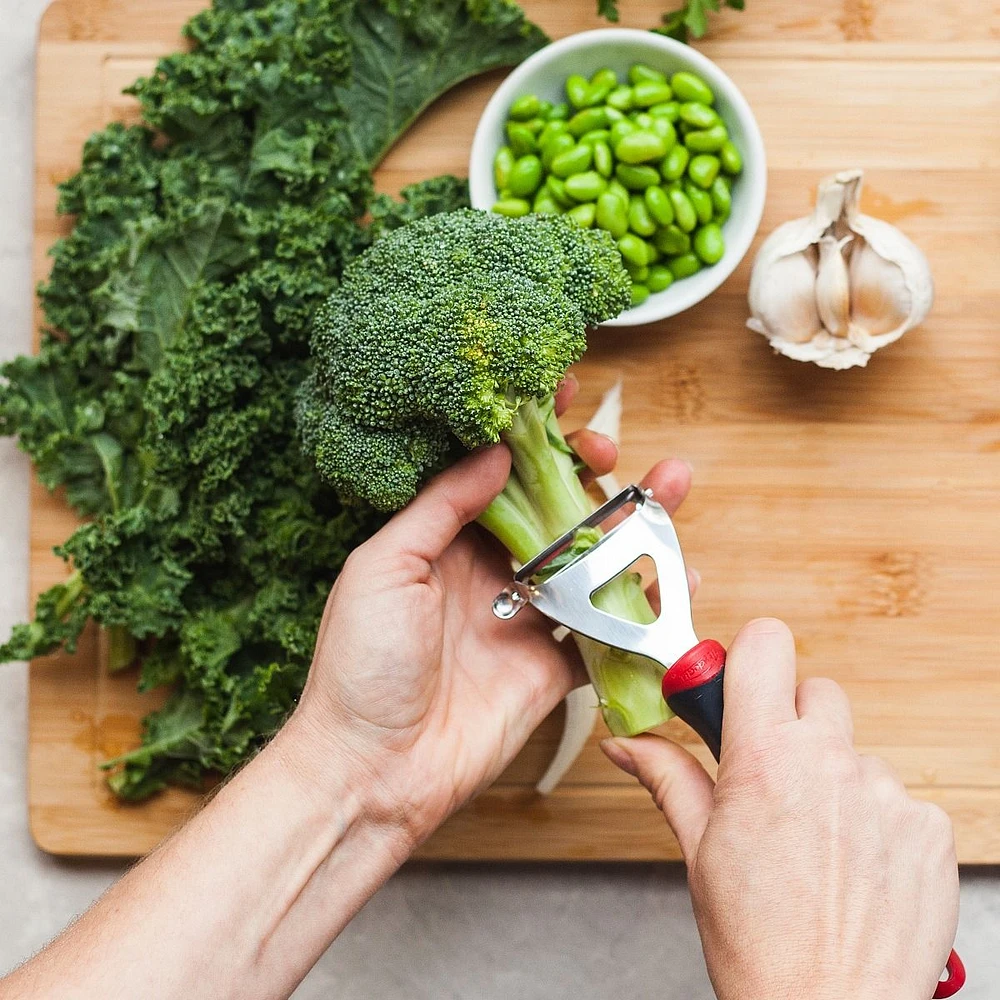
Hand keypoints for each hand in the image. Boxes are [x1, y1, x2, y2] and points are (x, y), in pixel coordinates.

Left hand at [291, 379, 693, 846]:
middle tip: (611, 448)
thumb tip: (497, 450)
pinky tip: (677, 575)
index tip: (557, 396)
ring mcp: (526, 618)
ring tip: (673, 486)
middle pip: (553, 508)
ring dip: (632, 523)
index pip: (495, 472)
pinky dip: (644, 606)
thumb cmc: (360, 665)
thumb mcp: (385, 566)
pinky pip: (607, 629)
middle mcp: (490, 572)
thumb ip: (442, 506)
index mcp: (443, 541)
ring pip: (590, 560)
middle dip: (588, 471)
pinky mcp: (553, 666)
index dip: (527, 434)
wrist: (375, 770)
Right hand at [602, 619, 958, 999]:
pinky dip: (875, 819)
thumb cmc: (760, 945)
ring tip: (815, 840)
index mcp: (766, 758)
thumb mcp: (698, 852)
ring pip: (854, 750)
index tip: (734, 687)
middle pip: (814, 692)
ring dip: (833, 777)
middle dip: (789, 721)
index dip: (747, 657)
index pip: (766, 644)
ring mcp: (888, 793)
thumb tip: (629, 744)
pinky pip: (896, 796)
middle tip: (769, 774)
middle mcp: (833, 762)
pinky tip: (854, 864)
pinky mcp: (929, 827)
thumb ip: (668, 777)